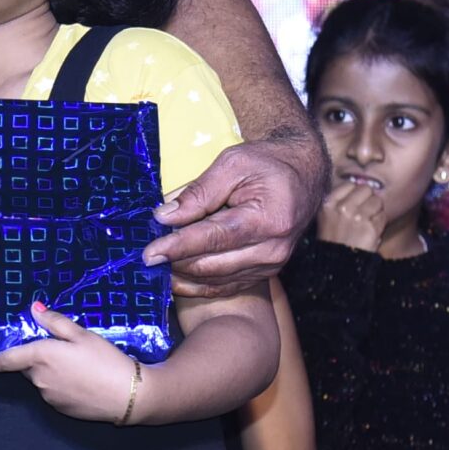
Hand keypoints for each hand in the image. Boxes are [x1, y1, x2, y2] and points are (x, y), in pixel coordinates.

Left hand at [0, 302, 137, 423]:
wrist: (128, 396)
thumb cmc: (105, 360)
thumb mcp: (81, 335)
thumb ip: (55, 322)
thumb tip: (34, 310)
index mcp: (40, 357)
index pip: (6, 360)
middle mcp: (39, 379)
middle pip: (27, 367)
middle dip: (35, 359)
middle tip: (61, 351)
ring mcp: (49, 397)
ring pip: (41, 380)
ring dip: (49, 371)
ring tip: (79, 365)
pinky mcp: (61, 409)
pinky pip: (52, 392)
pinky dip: (60, 384)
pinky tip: (82, 380)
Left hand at [147, 135, 316, 297]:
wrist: (304, 174)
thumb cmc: (267, 163)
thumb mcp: (232, 163)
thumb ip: (199, 192)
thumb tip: (165, 216)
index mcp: (266, 219)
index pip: (212, 239)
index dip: (176, 247)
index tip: (148, 253)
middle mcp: (272, 249)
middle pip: (211, 265)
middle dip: (174, 263)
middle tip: (144, 258)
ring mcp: (271, 265)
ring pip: (215, 280)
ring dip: (182, 276)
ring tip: (155, 267)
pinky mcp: (265, 272)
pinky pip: (226, 286)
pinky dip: (198, 285)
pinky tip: (175, 278)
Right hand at [314, 176, 387, 253]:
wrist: (339, 266)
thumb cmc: (335, 240)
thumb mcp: (329, 217)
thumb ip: (342, 199)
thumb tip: (363, 183)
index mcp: (328, 204)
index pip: (350, 184)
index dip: (355, 193)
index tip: (355, 203)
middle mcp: (342, 208)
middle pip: (365, 188)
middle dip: (368, 199)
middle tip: (364, 213)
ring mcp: (357, 216)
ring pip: (377, 201)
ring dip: (376, 211)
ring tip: (367, 223)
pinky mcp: (371, 227)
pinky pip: (383, 216)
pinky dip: (380, 223)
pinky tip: (371, 232)